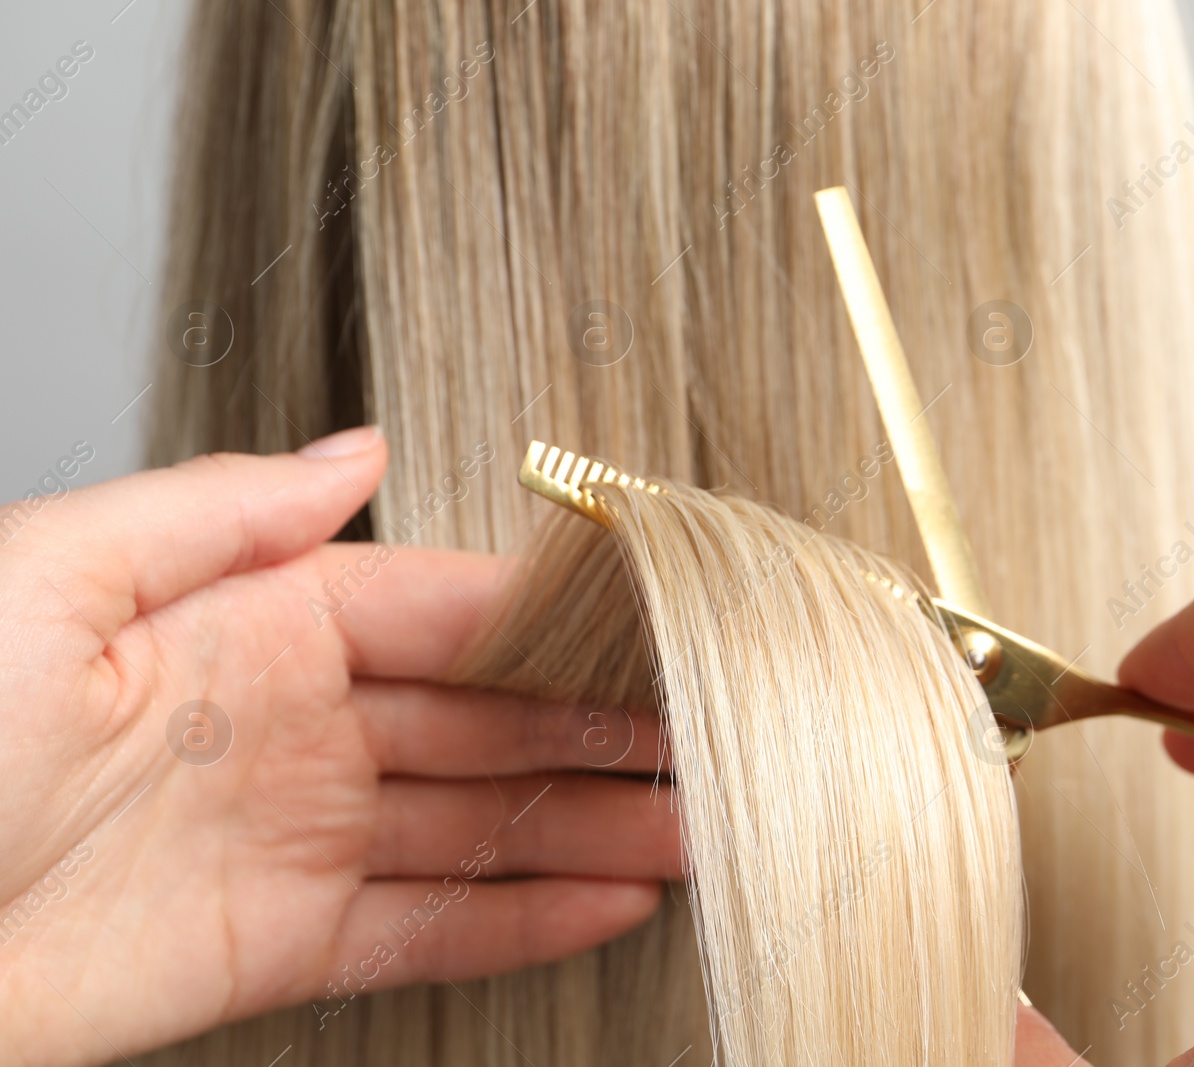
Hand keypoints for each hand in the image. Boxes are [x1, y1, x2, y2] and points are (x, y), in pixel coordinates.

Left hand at [0, 427, 679, 1065]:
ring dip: (590, 828)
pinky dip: (523, 919)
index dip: (553, 622)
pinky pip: (426, 928)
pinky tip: (608, 900)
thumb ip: (224, 508)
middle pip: (485, 723)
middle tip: (707, 734)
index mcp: (251, 620)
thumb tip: (356, 450)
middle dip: (599, 730)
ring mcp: (294, 837)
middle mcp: (290, 723)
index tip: (650, 627)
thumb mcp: (55, 571)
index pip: (443, 609)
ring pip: (478, 827)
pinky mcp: (278, 946)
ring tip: (695, 826)